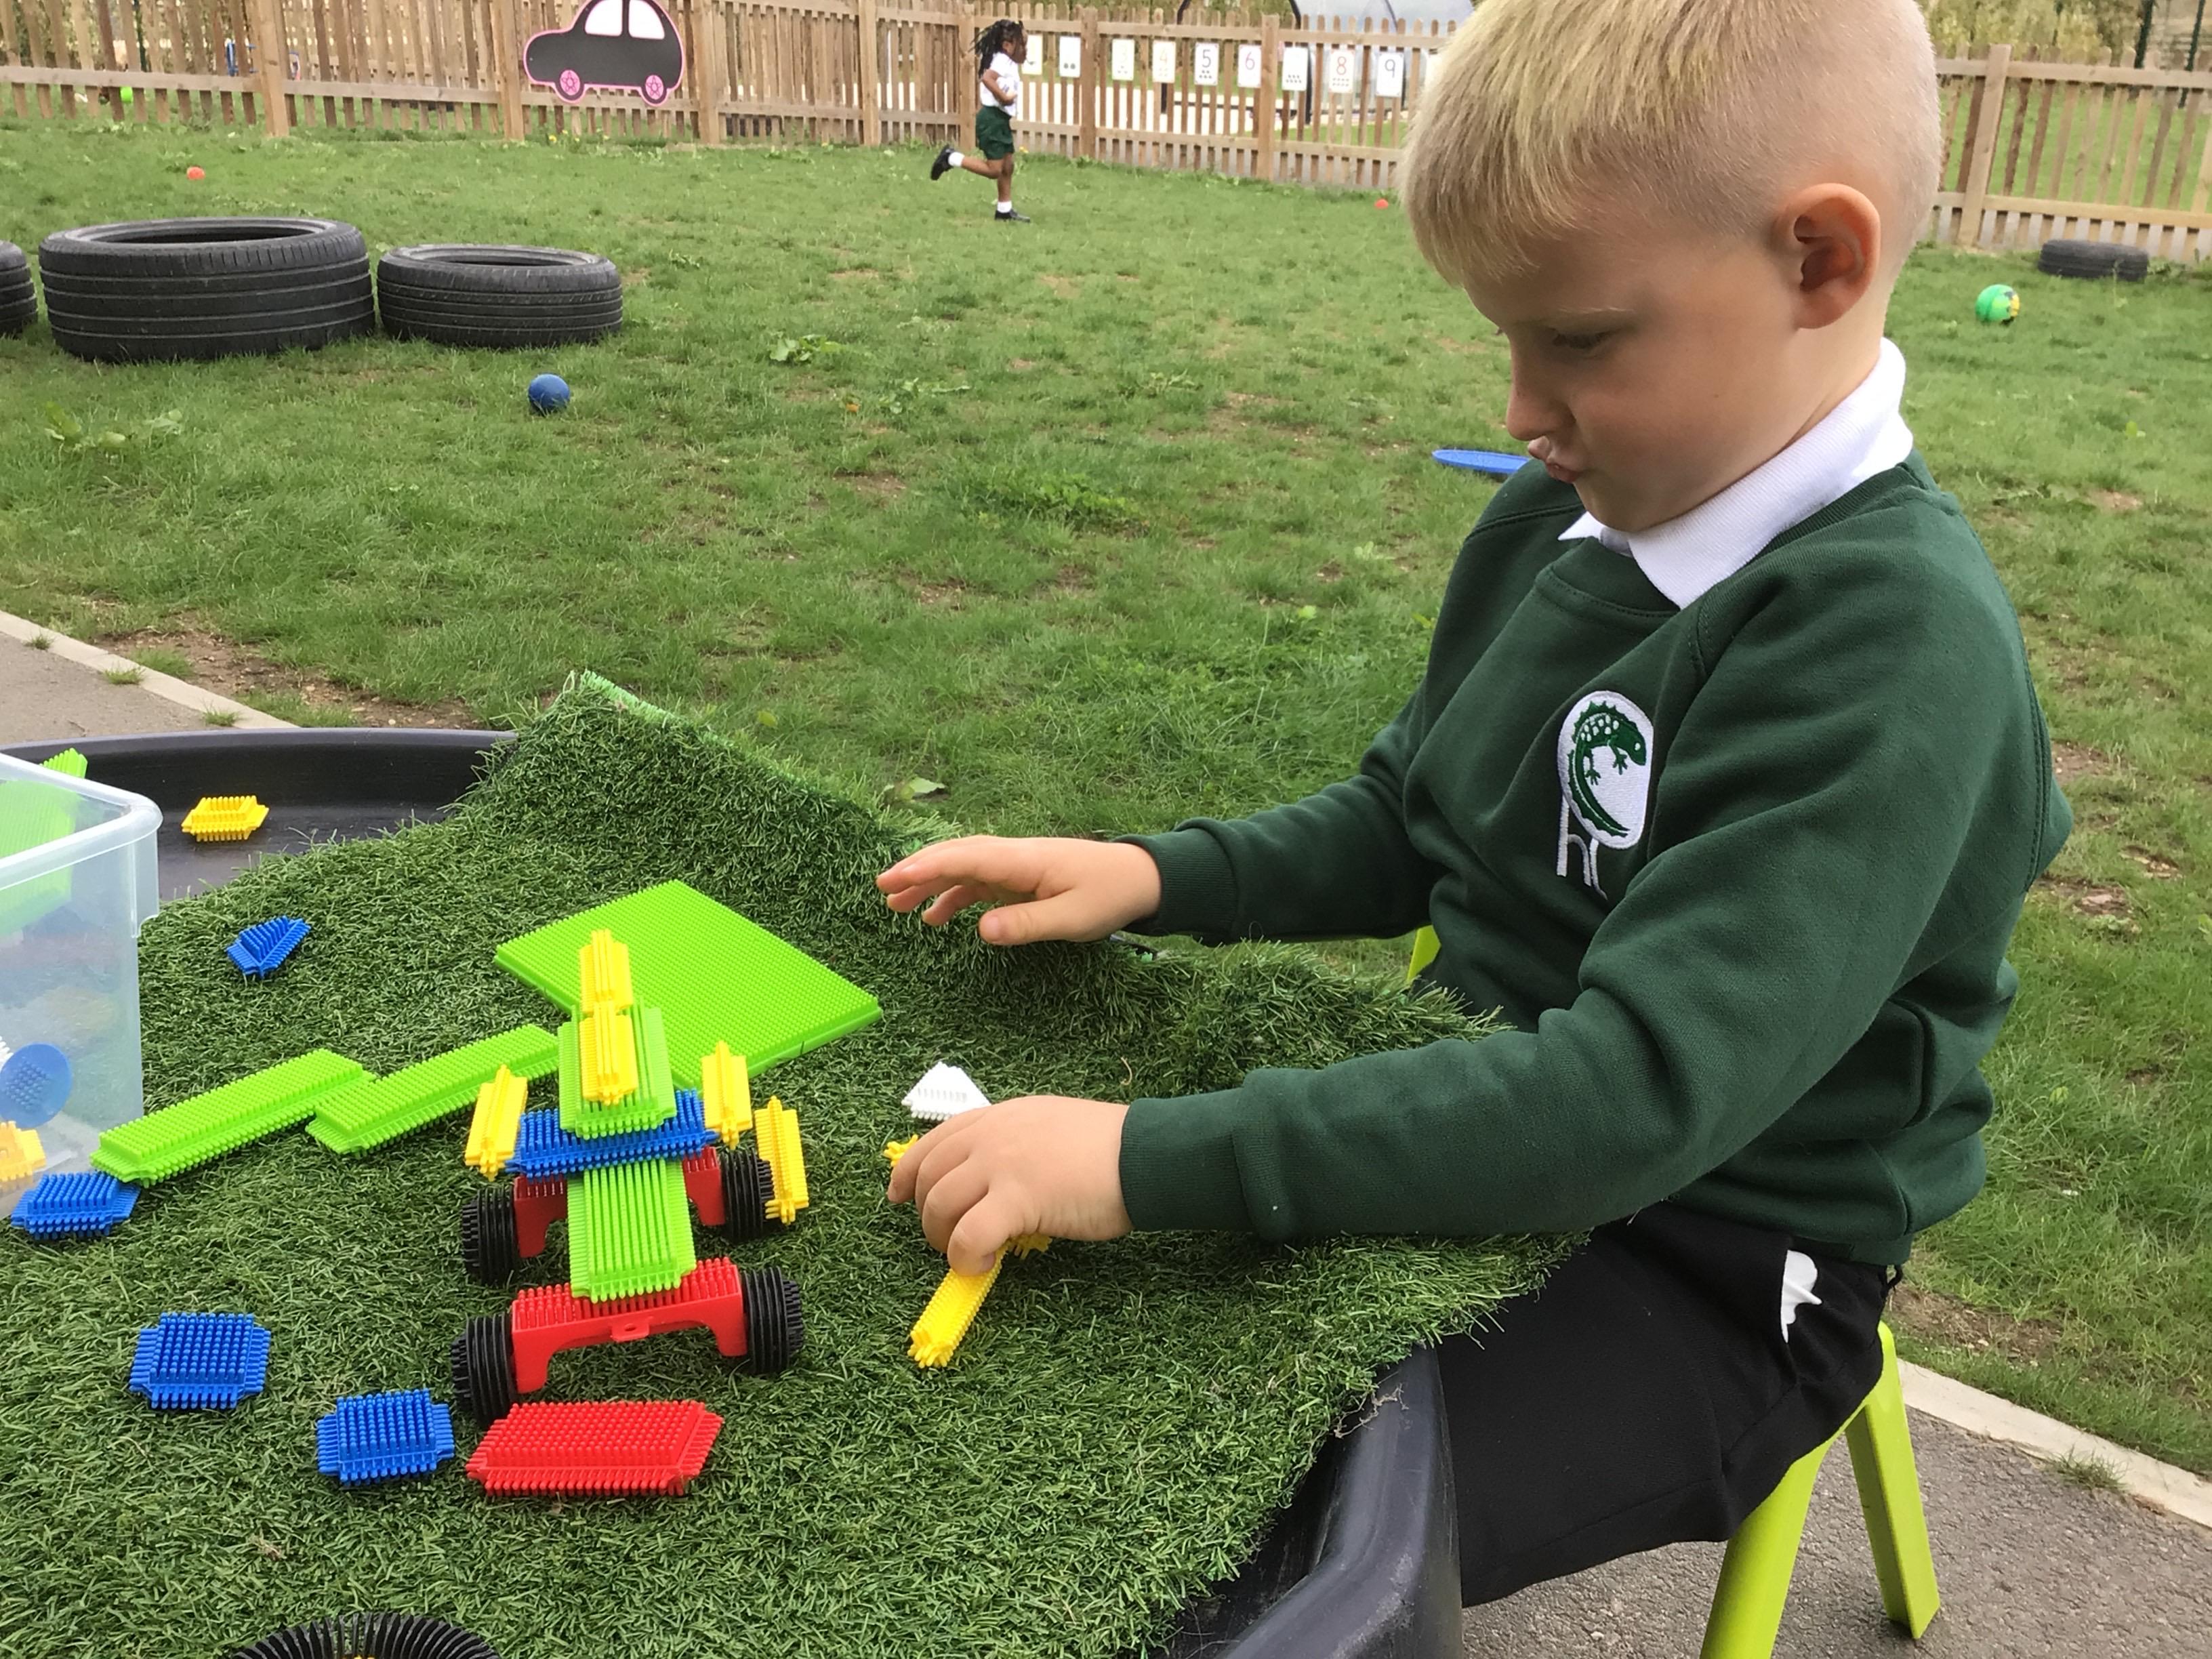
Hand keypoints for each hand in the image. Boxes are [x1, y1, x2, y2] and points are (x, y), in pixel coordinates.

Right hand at [876, 835, 1161, 944]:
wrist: (1141, 878)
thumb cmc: (1109, 895)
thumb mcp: (1072, 918)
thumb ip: (1026, 924)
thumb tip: (980, 929)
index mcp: (1023, 860)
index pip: (965, 858)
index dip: (926, 867)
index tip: (893, 879)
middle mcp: (1013, 857)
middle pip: (956, 856)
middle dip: (917, 869)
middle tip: (881, 888)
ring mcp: (1016, 866)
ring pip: (963, 869)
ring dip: (930, 884)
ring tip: (897, 906)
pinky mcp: (1021, 878)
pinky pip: (979, 883)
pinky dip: (955, 896)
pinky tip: (937, 918)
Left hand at [887, 1095, 1132, 1273]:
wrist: (1145, 1154)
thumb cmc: (1109, 1149)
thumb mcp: (1049, 1129)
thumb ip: (1013, 1147)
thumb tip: (990, 1186)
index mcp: (999, 1117)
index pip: (934, 1141)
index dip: (907, 1172)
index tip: (897, 1196)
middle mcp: (992, 1135)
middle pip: (928, 1176)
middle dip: (925, 1215)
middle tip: (944, 1239)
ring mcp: (1001, 1164)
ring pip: (938, 1206)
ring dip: (943, 1239)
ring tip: (968, 1254)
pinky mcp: (1017, 1198)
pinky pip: (967, 1235)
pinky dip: (965, 1256)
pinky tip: (983, 1263)